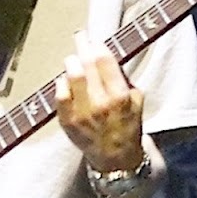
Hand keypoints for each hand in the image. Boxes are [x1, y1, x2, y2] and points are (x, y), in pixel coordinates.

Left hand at [56, 30, 144, 172]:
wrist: (116, 160)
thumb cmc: (127, 127)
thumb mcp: (137, 101)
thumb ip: (124, 79)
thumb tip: (107, 56)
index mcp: (120, 96)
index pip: (104, 60)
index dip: (97, 45)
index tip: (94, 40)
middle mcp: (101, 103)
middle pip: (86, 63)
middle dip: (82, 45)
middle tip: (80, 37)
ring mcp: (82, 113)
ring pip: (71, 75)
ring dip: (72, 62)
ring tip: (73, 59)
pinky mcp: (68, 121)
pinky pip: (59, 93)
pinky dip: (61, 83)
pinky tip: (65, 81)